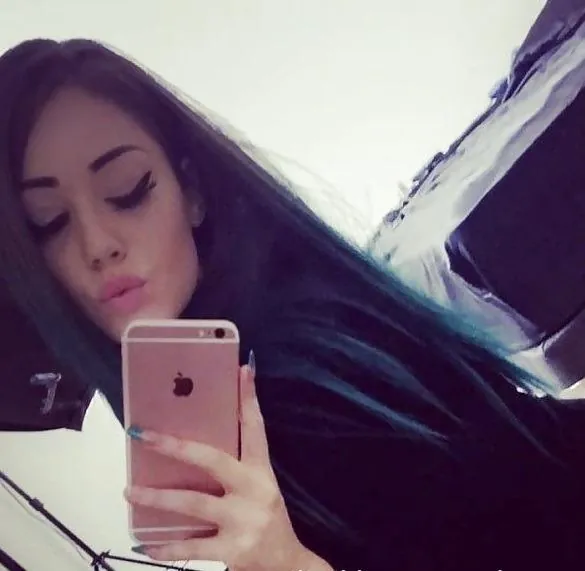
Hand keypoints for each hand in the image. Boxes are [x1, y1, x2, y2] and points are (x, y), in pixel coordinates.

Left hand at [124, 359, 331, 570]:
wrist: (288, 564)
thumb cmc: (266, 518)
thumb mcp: (258, 488)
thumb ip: (233, 469)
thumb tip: (192, 449)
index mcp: (261, 471)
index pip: (255, 428)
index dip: (248, 399)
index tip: (241, 370)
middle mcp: (254, 491)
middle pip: (213, 460)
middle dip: (176, 446)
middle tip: (143, 435)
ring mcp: (244, 521)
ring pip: (193, 503)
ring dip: (158, 497)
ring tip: (130, 491)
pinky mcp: (233, 551)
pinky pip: (192, 548)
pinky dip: (167, 547)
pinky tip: (146, 545)